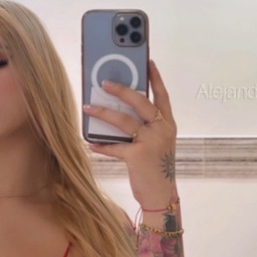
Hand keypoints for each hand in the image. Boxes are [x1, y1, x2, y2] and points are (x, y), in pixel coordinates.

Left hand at [83, 60, 176, 207]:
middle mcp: (162, 130)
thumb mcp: (157, 143)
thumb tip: (120, 110)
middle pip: (141, 102)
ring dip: (103, 112)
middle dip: (122, 90)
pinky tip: (90, 143)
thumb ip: (145, 127)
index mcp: (168, 125)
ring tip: (88, 107)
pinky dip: (101, 145)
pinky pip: (115, 146)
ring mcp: (151, 142)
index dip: (155, 78)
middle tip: (105, 82)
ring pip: (124, 121)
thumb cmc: (155, 167)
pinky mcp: (138, 156)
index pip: (162, 96)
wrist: (161, 195)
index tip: (148, 62)